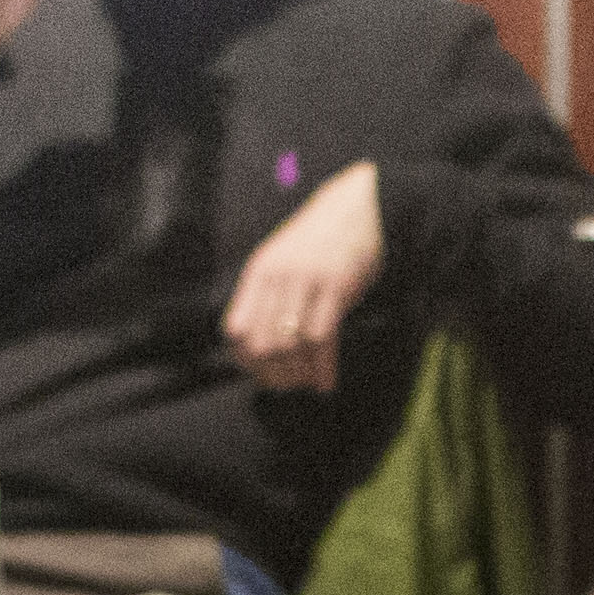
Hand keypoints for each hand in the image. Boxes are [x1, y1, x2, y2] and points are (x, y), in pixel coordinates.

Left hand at [221, 163, 382, 392]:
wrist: (357, 209)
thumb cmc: (320, 241)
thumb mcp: (282, 261)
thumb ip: (267, 295)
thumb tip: (258, 347)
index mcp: (259, 273)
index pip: (236, 329)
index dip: (244, 359)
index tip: (260, 374)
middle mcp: (277, 277)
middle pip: (262, 343)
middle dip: (273, 373)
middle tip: (287, 385)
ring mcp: (306, 281)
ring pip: (291, 344)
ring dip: (299, 373)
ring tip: (307, 384)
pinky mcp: (336, 286)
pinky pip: (322, 338)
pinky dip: (323, 366)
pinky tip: (326, 380)